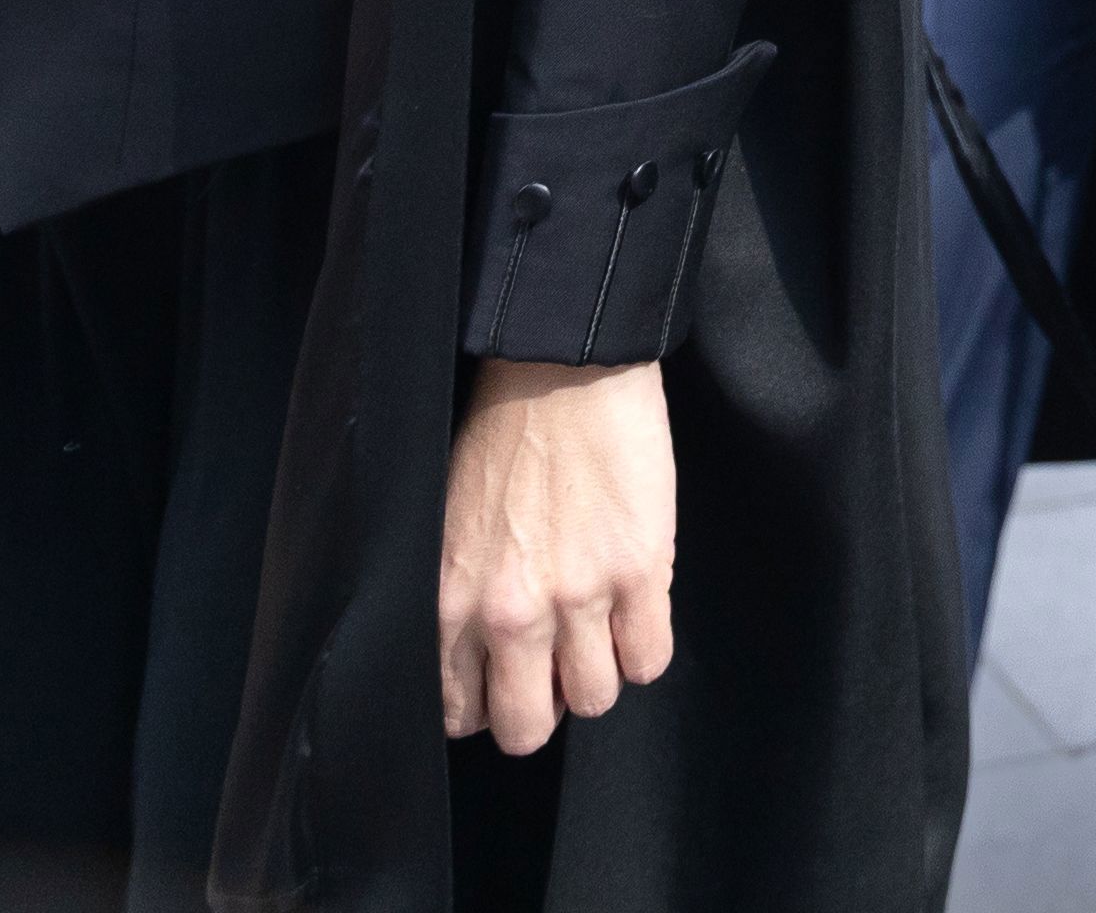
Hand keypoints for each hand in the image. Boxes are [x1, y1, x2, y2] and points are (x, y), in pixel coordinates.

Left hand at [434, 358, 676, 752]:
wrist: (562, 366)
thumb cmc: (500, 434)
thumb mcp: (446, 525)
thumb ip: (459, 598)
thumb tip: (488, 653)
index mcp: (449, 600)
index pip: (460, 713)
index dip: (488, 703)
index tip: (506, 680)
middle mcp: (508, 613)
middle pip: (525, 729)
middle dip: (542, 708)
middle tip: (555, 669)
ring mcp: (578, 597)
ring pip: (595, 699)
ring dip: (599, 672)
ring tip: (600, 627)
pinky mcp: (639, 573)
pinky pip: (649, 661)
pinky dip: (644, 647)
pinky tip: (636, 609)